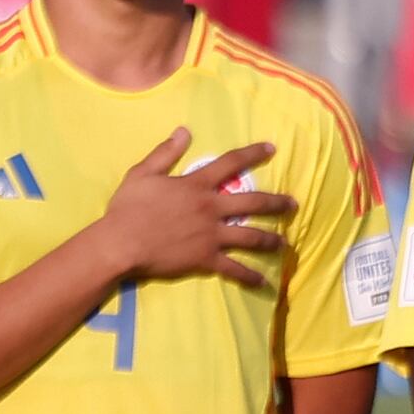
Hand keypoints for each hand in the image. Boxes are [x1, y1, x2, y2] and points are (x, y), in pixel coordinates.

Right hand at [100, 130, 288, 291]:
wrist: (120, 243)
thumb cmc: (128, 208)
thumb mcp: (142, 173)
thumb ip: (165, 152)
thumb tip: (184, 131)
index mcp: (196, 186)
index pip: (230, 164)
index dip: (252, 154)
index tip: (271, 148)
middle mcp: (210, 209)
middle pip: (253, 202)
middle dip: (276, 203)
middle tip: (293, 205)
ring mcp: (211, 235)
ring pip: (251, 237)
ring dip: (271, 240)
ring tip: (284, 243)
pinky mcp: (206, 259)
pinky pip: (234, 269)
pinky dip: (250, 277)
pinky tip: (264, 282)